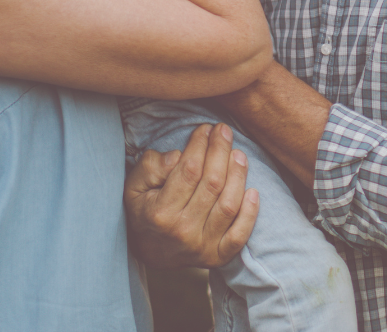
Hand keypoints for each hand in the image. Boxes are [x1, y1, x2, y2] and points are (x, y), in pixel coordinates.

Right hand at [124, 123, 259, 268]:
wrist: (149, 252)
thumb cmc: (143, 210)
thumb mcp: (133, 185)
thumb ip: (151, 167)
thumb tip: (178, 156)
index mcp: (161, 213)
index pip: (188, 171)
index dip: (200, 146)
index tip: (205, 129)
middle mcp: (183, 231)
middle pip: (212, 184)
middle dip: (220, 151)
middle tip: (224, 131)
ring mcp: (203, 247)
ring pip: (228, 205)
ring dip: (238, 175)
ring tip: (239, 153)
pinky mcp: (217, 257)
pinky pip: (240, 235)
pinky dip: (250, 214)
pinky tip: (253, 191)